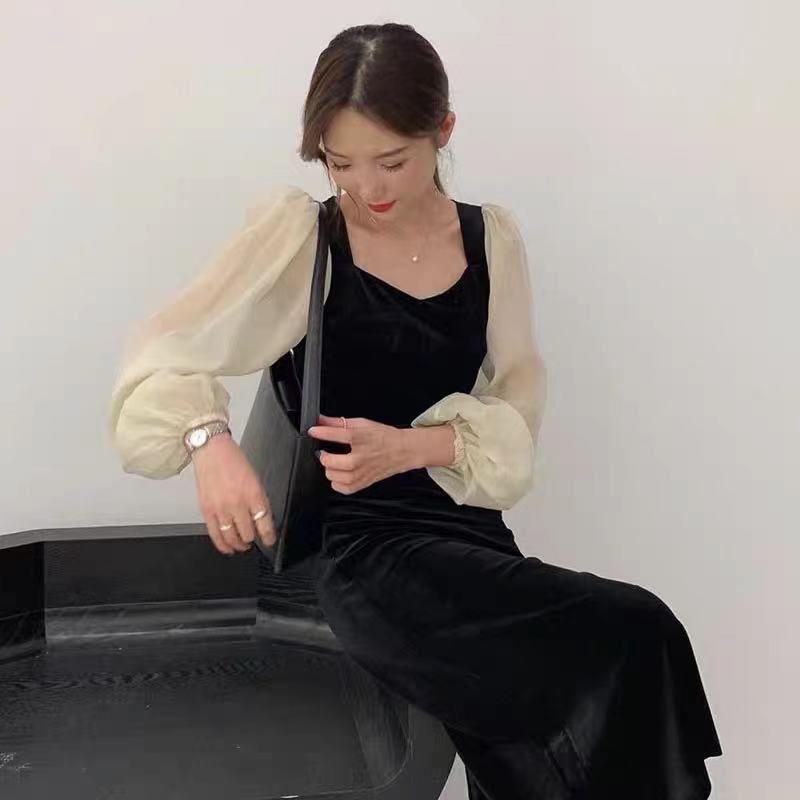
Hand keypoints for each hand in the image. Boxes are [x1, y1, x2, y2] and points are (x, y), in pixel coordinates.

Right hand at [191, 434, 275, 554]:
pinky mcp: (206, 510)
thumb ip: (259, 500)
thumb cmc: (234, 461)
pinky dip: (222, 545)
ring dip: (239, 545)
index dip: (268, 536)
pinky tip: (228, 548)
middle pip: (248, 533)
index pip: (264, 523)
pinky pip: (215, 534)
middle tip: (254, 540)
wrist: (212, 451)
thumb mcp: (255, 479)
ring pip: (232, 537)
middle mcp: (237, 503)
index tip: (270, 541)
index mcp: (253, 494)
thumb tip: (262, 519)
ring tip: (243, 546)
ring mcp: (221, 508)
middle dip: (252, 539)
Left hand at [308, 414, 413, 494]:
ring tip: (334, 463)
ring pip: (335, 477)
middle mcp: (361, 457)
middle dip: (324, 456)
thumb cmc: (385, 437)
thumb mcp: (362, 424)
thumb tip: (321, 420)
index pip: (336, 434)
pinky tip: (340, 474)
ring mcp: (363, 472)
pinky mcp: (365, 482)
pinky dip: (337, 483)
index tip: (313, 431)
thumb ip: (339, 423)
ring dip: (330, 469)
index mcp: (361, 438)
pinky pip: (344, 488)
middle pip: (332, 461)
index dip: (320, 432)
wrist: (404, 450)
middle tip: (325, 452)